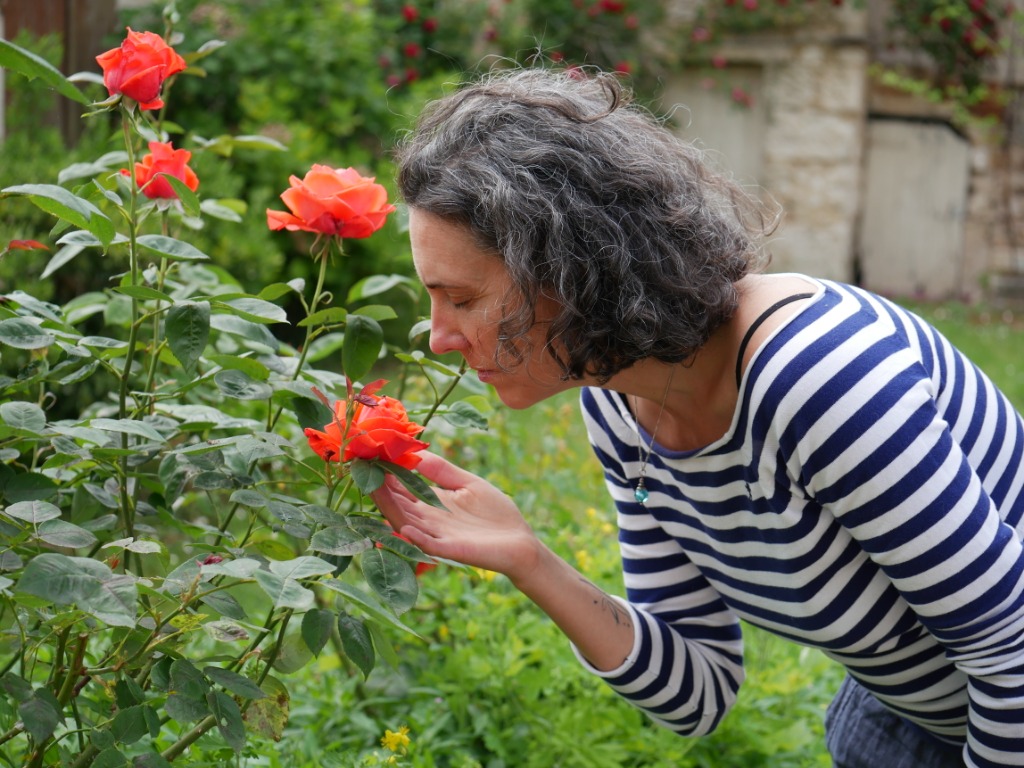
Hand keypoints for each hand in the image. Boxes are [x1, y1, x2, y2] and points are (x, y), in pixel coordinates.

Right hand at [371, 451, 542, 580]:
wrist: (521, 542)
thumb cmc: (496, 514)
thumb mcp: (468, 484)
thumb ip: (443, 471)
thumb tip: (416, 452)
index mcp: (433, 504)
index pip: (403, 489)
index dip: (387, 474)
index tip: (373, 456)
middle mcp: (430, 521)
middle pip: (398, 505)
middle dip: (381, 488)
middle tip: (364, 468)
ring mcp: (439, 537)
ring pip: (406, 522)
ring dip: (391, 508)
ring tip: (376, 488)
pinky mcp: (453, 550)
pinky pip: (429, 545)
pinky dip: (416, 538)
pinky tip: (404, 526)